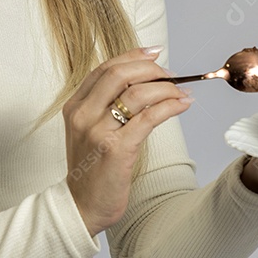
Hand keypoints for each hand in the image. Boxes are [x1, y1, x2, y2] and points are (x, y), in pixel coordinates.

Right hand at [63, 46, 193, 236]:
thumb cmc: (91, 168)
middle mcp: (83, 114)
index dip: (132, 56)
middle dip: (150, 69)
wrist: (82, 205)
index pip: (104, 68)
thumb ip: (104, 106)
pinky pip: (149, 117)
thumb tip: (140, 82)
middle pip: (119, 74)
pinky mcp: (117, 148)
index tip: (153, 53)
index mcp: (75, 106)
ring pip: (137, 93)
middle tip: (170, 74)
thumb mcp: (88, 130)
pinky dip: (170, 106)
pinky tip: (182, 104)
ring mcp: (98, 130)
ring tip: (181, 92)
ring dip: (165, 88)